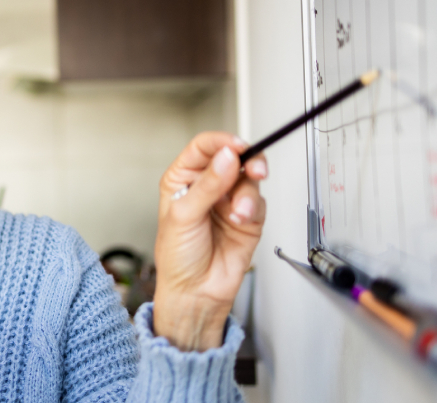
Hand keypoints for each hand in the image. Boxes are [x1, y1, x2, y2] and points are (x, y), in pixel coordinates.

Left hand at [152, 132, 267, 351]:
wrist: (195, 292)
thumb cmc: (177, 257)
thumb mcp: (184, 216)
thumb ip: (207, 185)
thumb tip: (226, 157)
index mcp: (183, 179)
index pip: (204, 147)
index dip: (221, 142)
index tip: (236, 146)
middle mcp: (207, 186)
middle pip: (233, 157)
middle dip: (247, 161)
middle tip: (255, 168)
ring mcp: (228, 200)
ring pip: (249, 179)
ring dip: (247, 194)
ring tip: (238, 213)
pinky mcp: (248, 216)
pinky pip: (259, 201)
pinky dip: (252, 209)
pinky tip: (240, 221)